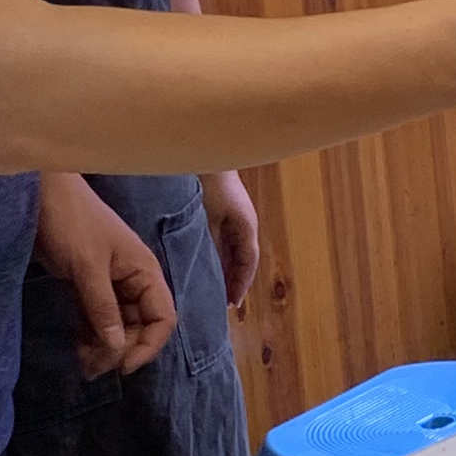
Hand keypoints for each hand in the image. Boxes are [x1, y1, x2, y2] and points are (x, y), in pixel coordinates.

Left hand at [35, 172, 177, 378]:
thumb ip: (102, 308)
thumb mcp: (87, 266)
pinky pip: (97, 317)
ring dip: (105, 346)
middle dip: (122, 349)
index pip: (162, 318)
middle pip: (140, 326)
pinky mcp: (88, 284)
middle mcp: (133, 280)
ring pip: (118, 325)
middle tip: (93, 368)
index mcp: (145, 272)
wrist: (40, 194)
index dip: (148, 345)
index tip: (122, 366)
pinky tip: (78, 348)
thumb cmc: (71, 221)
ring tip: (83, 365)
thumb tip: (117, 348)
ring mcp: (111, 283)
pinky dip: (90, 335)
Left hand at [203, 170, 260, 309]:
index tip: (233, 304)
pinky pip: (225, 240)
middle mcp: (245, 224)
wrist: (208, 151)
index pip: (248, 263)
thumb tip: (213, 270)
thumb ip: (213, 243)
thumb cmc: (209, 182)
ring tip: (215, 287)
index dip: (241, 284)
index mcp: (246, 227)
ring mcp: (237, 218)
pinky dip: (219, 254)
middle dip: (234, 280)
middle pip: (243, 259)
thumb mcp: (210, 218)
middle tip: (224, 302)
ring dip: (226, 268)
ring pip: (234, 250)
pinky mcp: (225, 212)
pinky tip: (207, 261)